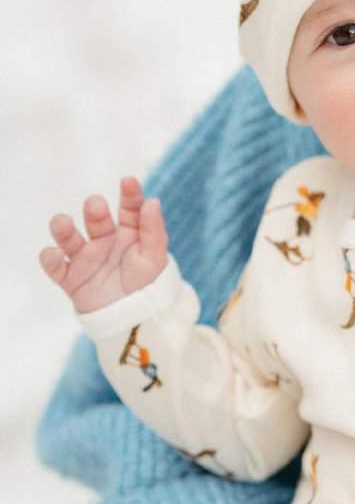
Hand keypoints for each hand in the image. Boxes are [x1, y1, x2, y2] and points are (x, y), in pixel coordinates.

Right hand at [39, 177, 167, 313]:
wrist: (136, 321)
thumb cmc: (149, 286)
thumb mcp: (155, 258)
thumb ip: (153, 230)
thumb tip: (152, 201)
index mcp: (129, 234)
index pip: (129, 209)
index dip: (129, 195)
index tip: (129, 181)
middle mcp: (105, 241)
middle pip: (96, 220)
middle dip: (94, 211)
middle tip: (96, 206)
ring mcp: (86, 259)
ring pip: (69, 238)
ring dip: (62, 229)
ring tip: (62, 223)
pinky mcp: (72, 278)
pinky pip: (56, 266)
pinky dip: (50, 259)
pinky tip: (54, 253)